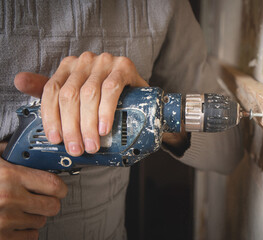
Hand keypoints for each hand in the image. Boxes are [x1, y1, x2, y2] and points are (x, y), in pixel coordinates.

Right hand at [0, 142, 67, 239]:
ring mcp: (4, 221)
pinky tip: (15, 223)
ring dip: (35, 216)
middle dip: (50, 202)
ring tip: (22, 209)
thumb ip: (5, 152)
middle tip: (42, 199)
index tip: (59, 188)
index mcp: (9, 177)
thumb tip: (21, 149)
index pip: (54, 185)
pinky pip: (28, 238)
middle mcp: (9, 200)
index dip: (60, 187)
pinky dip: (25, 232)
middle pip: (52, 206)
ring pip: (40, 222)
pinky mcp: (0, 238)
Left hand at [14, 52, 148, 155]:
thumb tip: (19, 81)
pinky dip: (105, 111)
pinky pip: (111, 89)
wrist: (140, 95)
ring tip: (91, 144)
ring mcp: (105, 62)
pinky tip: (104, 127)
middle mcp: (85, 61)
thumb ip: (54, 92)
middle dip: (71, 126)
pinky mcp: (124, 67)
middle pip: (69, 95)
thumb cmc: (107, 96)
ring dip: (87, 124)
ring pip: (88, 94)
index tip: (55, 139)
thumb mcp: (80, 94)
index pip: (52, 90)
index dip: (51, 117)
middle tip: (76, 148)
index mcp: (70, 66)